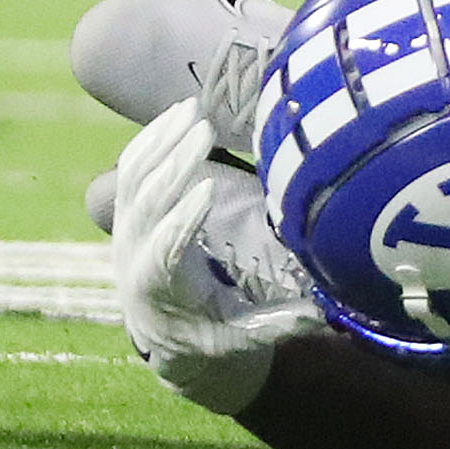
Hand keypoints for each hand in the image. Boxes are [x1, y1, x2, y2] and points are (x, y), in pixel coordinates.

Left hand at [112, 101, 319, 413]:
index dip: (183, 220)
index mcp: (159, 287)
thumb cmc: (206, 332)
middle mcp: (133, 252)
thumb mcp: (239, 339)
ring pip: (134, 176)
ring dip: (161, 140)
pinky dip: (151, 135)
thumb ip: (275, 325)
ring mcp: (125, 225)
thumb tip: (323, 312)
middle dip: (174, 164)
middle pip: (146, 202)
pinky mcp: (127, 205)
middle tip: (204, 129)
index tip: (209, 189)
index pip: (165, 250)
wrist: (159, 328)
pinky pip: (131, 164)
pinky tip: (176, 112)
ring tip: (192, 109)